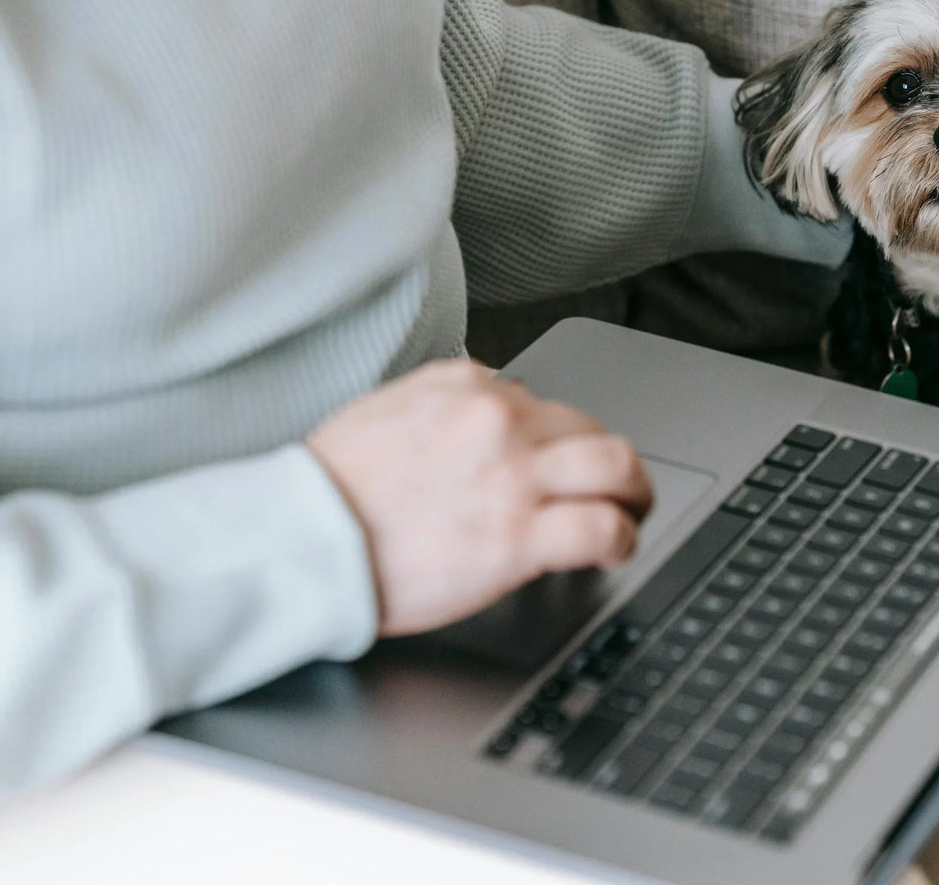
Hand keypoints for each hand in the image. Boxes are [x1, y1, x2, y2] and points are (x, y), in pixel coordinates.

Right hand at [306, 359, 652, 636]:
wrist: (304, 541)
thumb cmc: (330, 488)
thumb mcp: (388, 407)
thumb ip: (447, 397)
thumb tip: (490, 396)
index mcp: (468, 388)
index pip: (542, 402)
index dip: (558, 439)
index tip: (560, 464)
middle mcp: (500, 421)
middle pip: (591, 430)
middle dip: (611, 462)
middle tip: (617, 489)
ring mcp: (515, 477)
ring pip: (616, 467)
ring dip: (634, 492)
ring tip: (632, 513)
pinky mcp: (520, 536)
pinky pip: (602, 528)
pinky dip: (622, 539)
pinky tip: (616, 550)